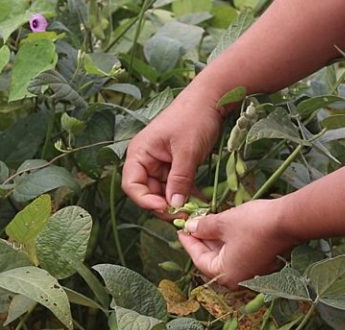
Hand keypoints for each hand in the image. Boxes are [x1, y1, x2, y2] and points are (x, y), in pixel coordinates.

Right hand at [122, 89, 222, 212]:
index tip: (166, 208)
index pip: (132, 185)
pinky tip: (200, 202)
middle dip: (165, 205)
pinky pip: (176, 185)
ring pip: (164, 191)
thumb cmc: (194, 118)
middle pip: (148, 192)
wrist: (212, 98)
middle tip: (184, 215)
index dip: (145, 201)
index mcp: (140, 153)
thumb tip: (174, 205)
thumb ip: (179, 179)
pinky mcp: (175, 164)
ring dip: (178, 202)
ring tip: (195, 210)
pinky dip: (186, 194)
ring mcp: (161, 162)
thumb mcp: (187, 151)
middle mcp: (146, 159)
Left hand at [178, 199, 296, 287]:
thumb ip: (203, 227)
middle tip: (193, 225)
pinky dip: (229, 243)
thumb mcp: (223, 223)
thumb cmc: (253, 224)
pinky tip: (224, 228)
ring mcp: (252, 273)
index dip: (189, 243)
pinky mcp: (262, 263)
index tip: (181, 229)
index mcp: (226, 275)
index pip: (199, 260)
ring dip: (216, 241)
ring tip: (207, 223)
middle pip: (213, 260)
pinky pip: (239, 255)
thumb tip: (190, 227)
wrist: (289, 221)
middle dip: (202, 241)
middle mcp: (239, 279)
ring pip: (227, 257)